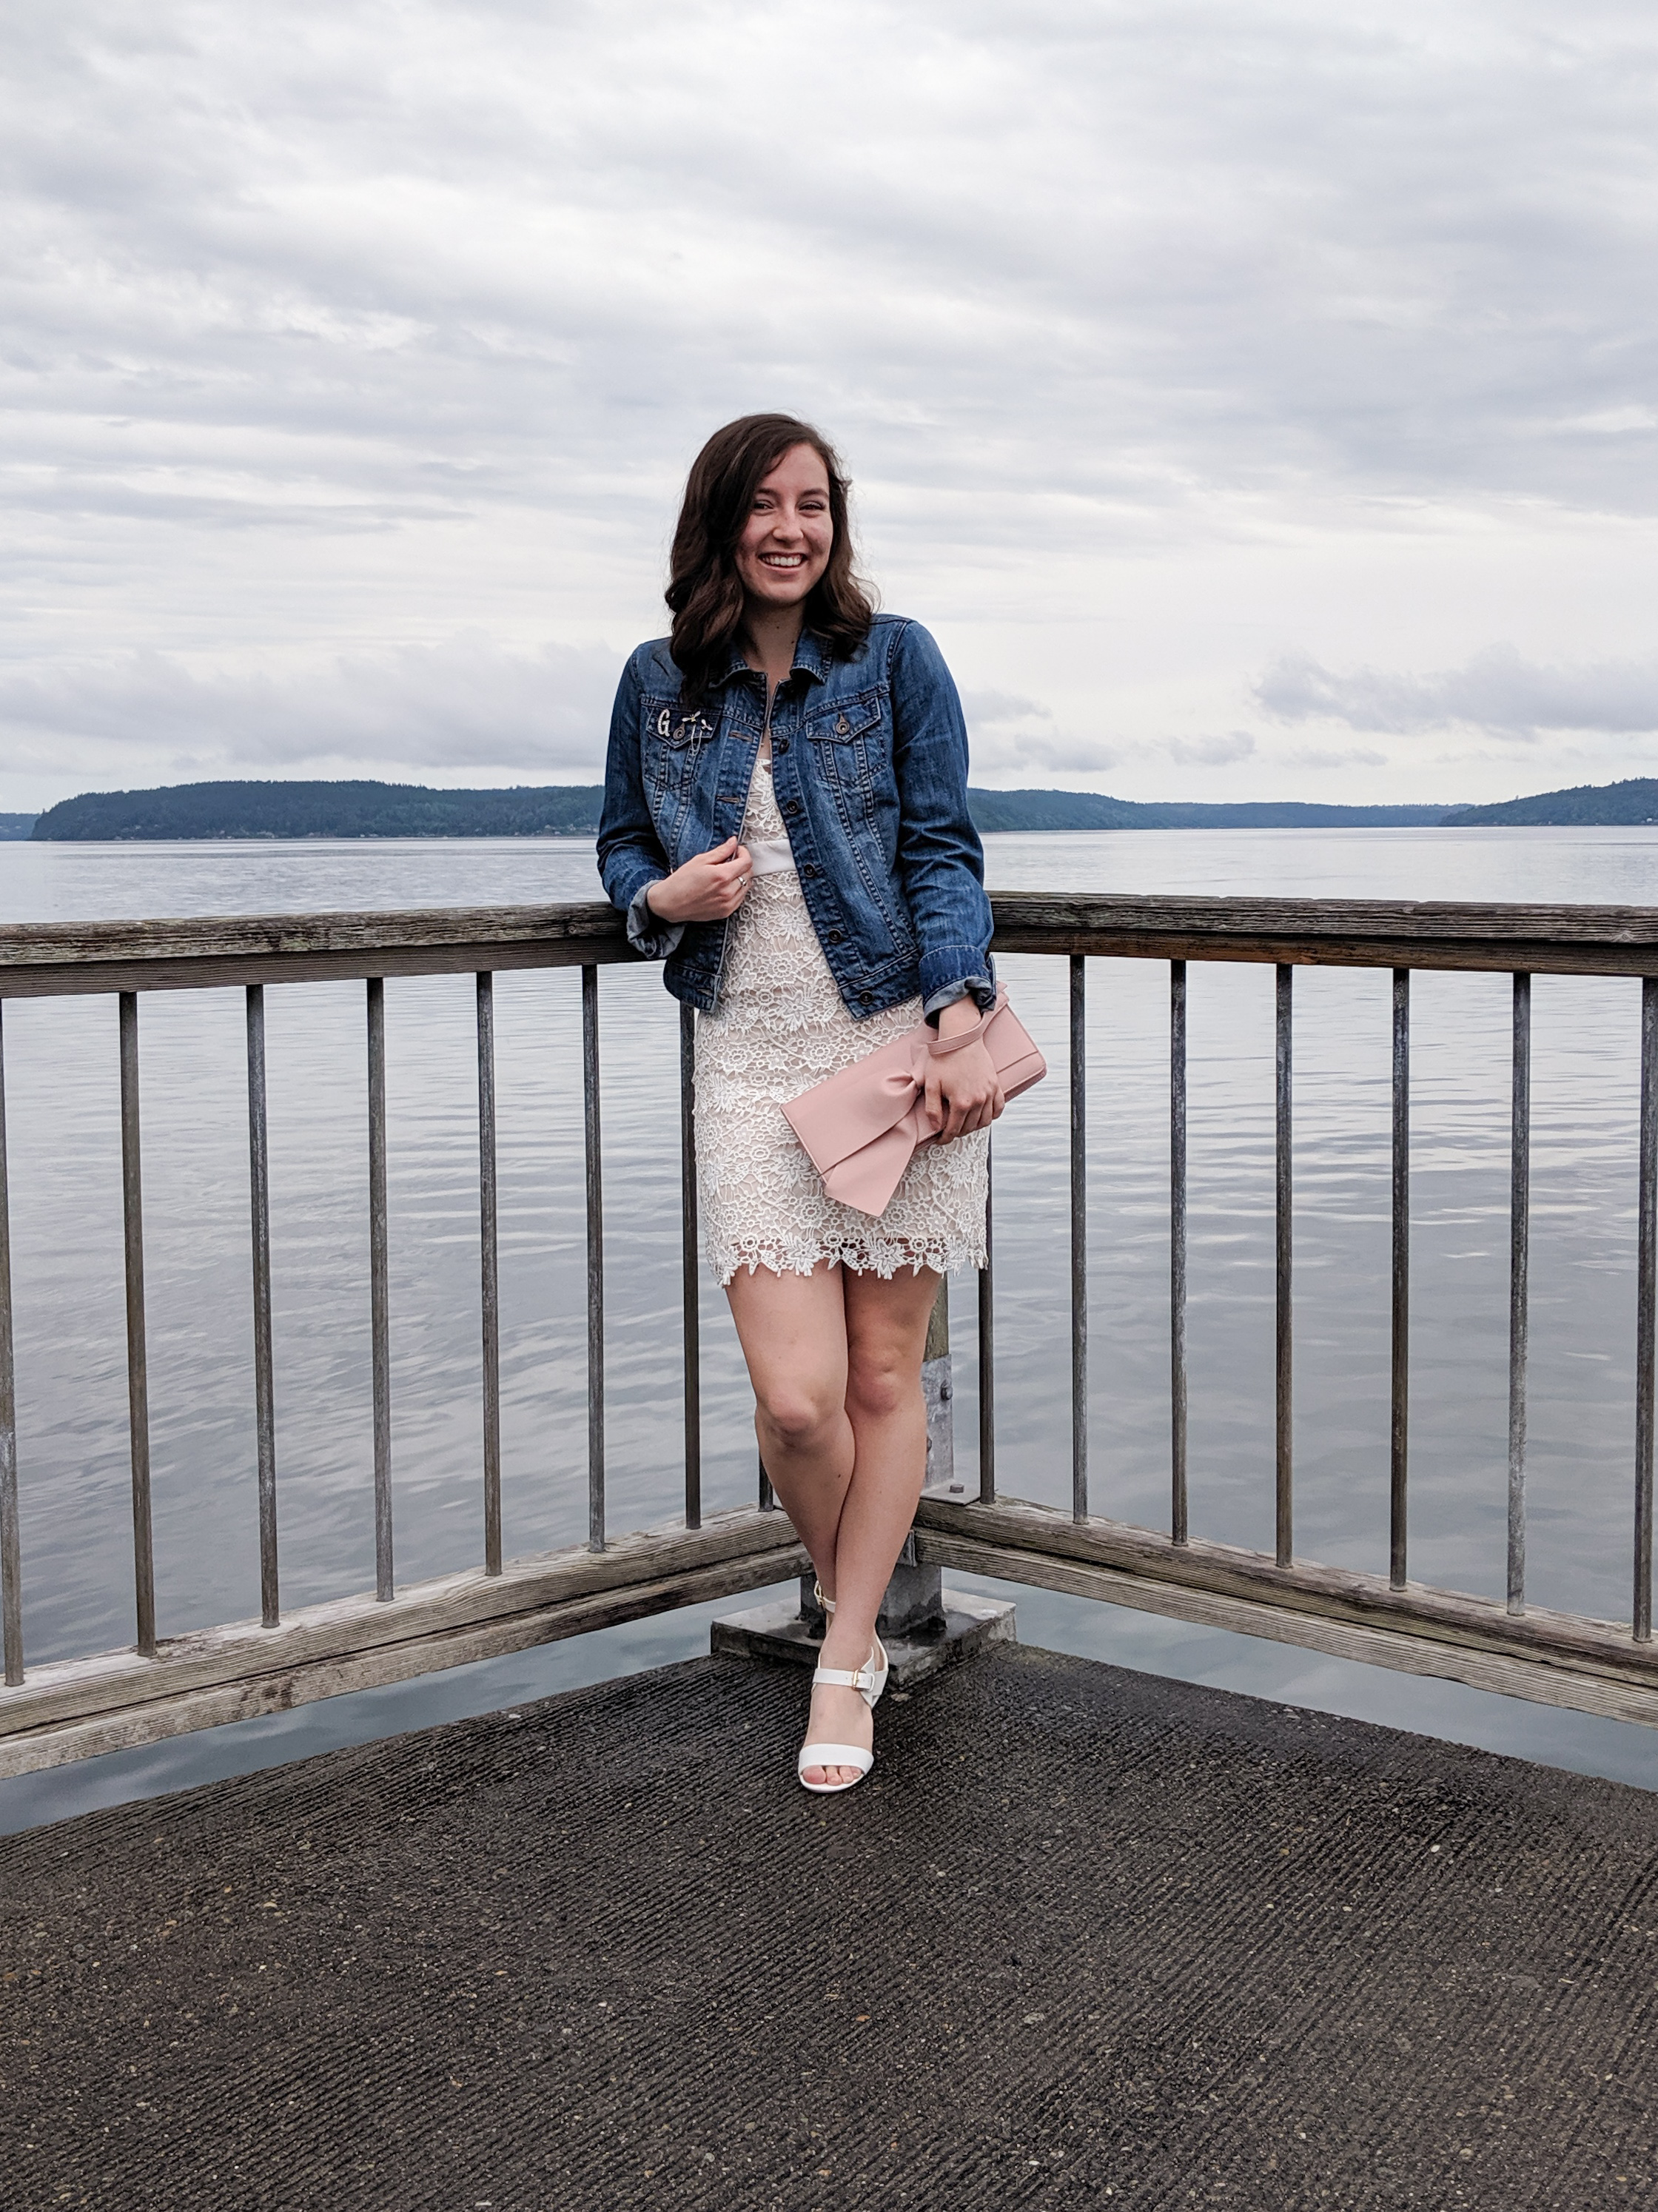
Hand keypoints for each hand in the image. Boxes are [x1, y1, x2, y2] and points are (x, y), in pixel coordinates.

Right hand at [645, 837, 754, 922]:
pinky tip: (725, 886)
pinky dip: (737, 890)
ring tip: (727, 874)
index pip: (746, 862)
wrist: (670, 904)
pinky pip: (740, 898)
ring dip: (741, 878)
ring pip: (746, 887)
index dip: (743, 853)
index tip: (737, 851)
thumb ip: (720, 851)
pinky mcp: (726, 912)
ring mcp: (728, 904)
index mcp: (722, 876)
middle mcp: (728, 891)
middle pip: (748, 874)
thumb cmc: (681, 882)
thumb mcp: (700, 861)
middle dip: (743, 864)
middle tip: (732, 860)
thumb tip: (733, 843)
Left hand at [924, 999, 1005, 1141]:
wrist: (961, 1039)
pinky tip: (983, 1116)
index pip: (954, 1130)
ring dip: (974, 1127)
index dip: (945, 1138)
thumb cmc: (944, 1059)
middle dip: (958, 1132)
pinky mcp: (996, 1086)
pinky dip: (992, 1115)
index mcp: (961, 1102)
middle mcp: (978, 1101)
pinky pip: (999, 1108)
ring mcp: (989, 1094)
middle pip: (969, 1128)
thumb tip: (936, 1127)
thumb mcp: (931, 1084)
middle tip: (950, 1131)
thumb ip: (932, 1109)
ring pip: (984, 1121)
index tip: (941, 1140)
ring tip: (964, 1124)